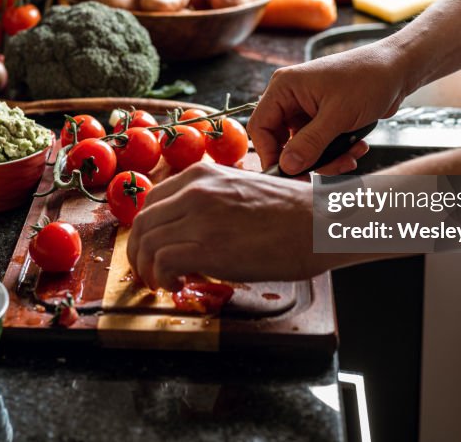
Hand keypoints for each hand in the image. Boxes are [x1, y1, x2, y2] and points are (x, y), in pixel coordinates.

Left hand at [126, 162, 320, 289]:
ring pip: (147, 243)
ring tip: (163, 283)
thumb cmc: (293, 211)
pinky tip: (177, 285)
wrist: (321, 222)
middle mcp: (195, 191)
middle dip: (139, 252)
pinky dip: (162, 278)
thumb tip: (194, 228)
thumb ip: (212, 201)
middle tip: (149, 272)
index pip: (152, 202)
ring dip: (148, 269)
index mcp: (202, 174)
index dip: (147, 230)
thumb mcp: (242, 190)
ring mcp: (199, 217)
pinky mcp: (207, 246)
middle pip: (143, 223)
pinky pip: (162, 263)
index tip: (152, 248)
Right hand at [249, 42, 408, 174]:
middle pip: (282, 142)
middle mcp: (292, 97)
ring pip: (304, 148)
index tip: (288, 173)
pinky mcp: (324, 118)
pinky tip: (357, 147)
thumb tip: (286, 166)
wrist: (398, 69)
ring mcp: (308, 108)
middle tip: (328, 170)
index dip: (270, 154)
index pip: (261, 127)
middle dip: (307, 160)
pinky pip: (321, 145)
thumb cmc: (368, 78)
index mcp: (285, 87)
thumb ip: (309, 143)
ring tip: (351, 156)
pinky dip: (337, 152)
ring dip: (327, 158)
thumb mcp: (338, 115)